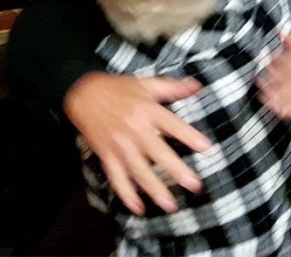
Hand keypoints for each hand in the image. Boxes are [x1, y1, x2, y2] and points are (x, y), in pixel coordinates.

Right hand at [63, 72, 210, 215]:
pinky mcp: (107, 155)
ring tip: (170, 204)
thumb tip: (198, 86)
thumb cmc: (118, 88)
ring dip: (154, 188)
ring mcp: (120, 145)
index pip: (173, 125)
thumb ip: (174, 87)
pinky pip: (117, 177)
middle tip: (194, 185)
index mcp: (148, 110)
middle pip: (158, 152)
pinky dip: (126, 194)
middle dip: (176, 170)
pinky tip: (137, 207)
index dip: (189, 136)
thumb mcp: (147, 84)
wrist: (84, 94)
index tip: (206, 148)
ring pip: (139, 170)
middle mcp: (135, 130)